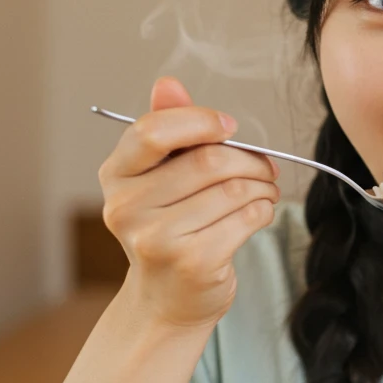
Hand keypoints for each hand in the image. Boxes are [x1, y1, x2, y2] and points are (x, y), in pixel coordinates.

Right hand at [99, 77, 280, 329]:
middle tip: (267, 166)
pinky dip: (264, 210)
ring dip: (262, 185)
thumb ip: (169, 128)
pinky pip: (245, 218)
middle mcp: (126, 208)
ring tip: (267, 189)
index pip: (153, 131)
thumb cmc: (171, 228)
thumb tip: (168, 83)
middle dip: (249, 159)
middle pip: (206, 162)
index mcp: (115, 176)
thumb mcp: (161, 177)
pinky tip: (261, 212)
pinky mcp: (192, 262)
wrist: (168, 299)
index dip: (200, 121)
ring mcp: (156, 239)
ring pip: (231, 190)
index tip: (230, 127)